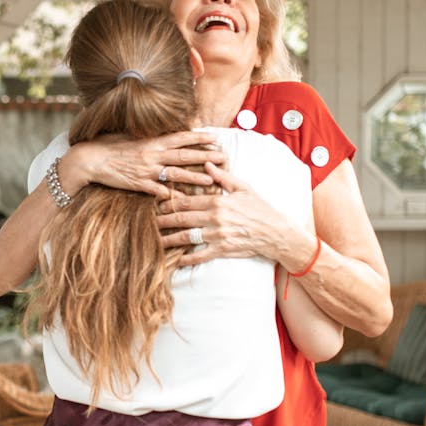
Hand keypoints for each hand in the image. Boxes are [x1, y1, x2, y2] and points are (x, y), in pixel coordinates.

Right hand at [65, 131, 226, 198]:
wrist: (90, 159)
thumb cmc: (109, 146)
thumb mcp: (131, 137)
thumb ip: (149, 137)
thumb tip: (164, 134)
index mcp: (151, 141)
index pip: (180, 137)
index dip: (198, 136)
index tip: (214, 136)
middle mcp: (152, 154)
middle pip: (183, 155)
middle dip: (204, 156)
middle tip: (223, 157)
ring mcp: (146, 170)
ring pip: (174, 174)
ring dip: (193, 177)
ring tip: (210, 179)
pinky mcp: (138, 184)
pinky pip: (156, 191)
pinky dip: (168, 195)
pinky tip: (182, 200)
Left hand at [157, 162, 294, 265]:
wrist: (276, 232)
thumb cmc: (261, 208)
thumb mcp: (243, 187)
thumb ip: (223, 177)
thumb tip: (206, 164)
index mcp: (218, 201)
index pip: (187, 201)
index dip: (169, 202)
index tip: (156, 203)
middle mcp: (214, 218)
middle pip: (181, 219)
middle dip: (162, 220)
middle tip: (148, 221)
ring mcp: (217, 235)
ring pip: (186, 237)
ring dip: (168, 239)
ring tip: (154, 240)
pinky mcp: (222, 250)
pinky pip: (199, 256)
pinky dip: (186, 259)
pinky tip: (175, 260)